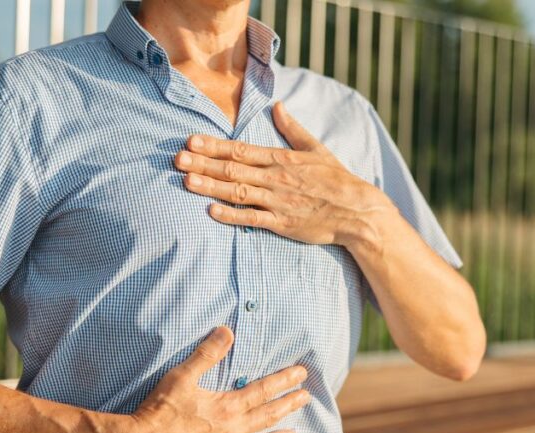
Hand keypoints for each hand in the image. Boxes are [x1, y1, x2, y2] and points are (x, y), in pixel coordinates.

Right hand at [101, 325, 310, 432]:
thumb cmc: (159, 411)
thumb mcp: (181, 376)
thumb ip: (207, 354)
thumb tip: (227, 331)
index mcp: (228, 407)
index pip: (264, 390)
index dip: (284, 381)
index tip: (301, 374)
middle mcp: (233, 431)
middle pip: (268, 416)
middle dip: (289, 405)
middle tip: (306, 399)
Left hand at [174, 101, 396, 248]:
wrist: (357, 211)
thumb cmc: (336, 180)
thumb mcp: (316, 149)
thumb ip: (293, 128)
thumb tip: (278, 106)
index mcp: (282, 158)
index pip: (241, 150)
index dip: (214, 145)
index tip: (191, 140)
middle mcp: (276, 178)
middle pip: (233, 169)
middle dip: (202, 163)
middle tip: (177, 159)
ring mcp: (278, 201)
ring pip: (238, 192)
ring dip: (210, 187)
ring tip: (186, 181)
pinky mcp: (282, 223)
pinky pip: (252, 219)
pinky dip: (232, 215)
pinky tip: (211, 211)